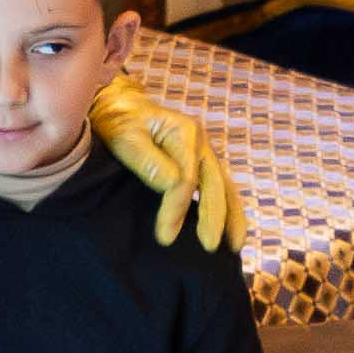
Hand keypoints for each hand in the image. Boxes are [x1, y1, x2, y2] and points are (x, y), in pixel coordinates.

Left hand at [89, 77, 236, 251]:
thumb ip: (148, 161)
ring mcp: (203, 151)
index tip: (165, 237)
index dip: (177, 209)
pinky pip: (218, 186)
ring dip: (231, 216)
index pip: (186, 178)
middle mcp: (200, 142)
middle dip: (214, 218)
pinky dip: (226, 208)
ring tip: (235, 246)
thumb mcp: (124, 136)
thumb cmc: (118, 120)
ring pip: (224, 186)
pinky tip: (228, 229)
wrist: (118, 104)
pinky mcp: (199, 162)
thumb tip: (173, 186)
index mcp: (184, 133)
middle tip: (209, 248)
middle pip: (214, 184)